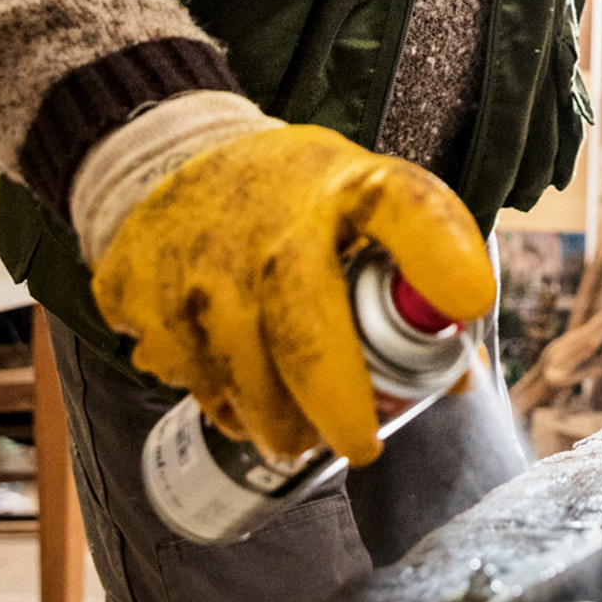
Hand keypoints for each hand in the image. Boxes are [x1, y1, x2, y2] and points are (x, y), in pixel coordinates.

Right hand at [90, 125, 495, 465]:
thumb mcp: (361, 204)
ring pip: (240, 377)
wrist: (167, 153)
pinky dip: (216, 396)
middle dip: (335, 406)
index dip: (438, 254)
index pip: (402, 208)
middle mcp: (266, 221)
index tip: (468, 301)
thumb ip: (415, 279)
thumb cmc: (291, 198)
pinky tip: (233, 381)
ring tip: (293, 429)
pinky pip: (184, 374)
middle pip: (305, 334)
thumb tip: (459, 382)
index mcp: (344, 188)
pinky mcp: (132, 288)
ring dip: (273, 420)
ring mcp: (191, 257)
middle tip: (359, 448)